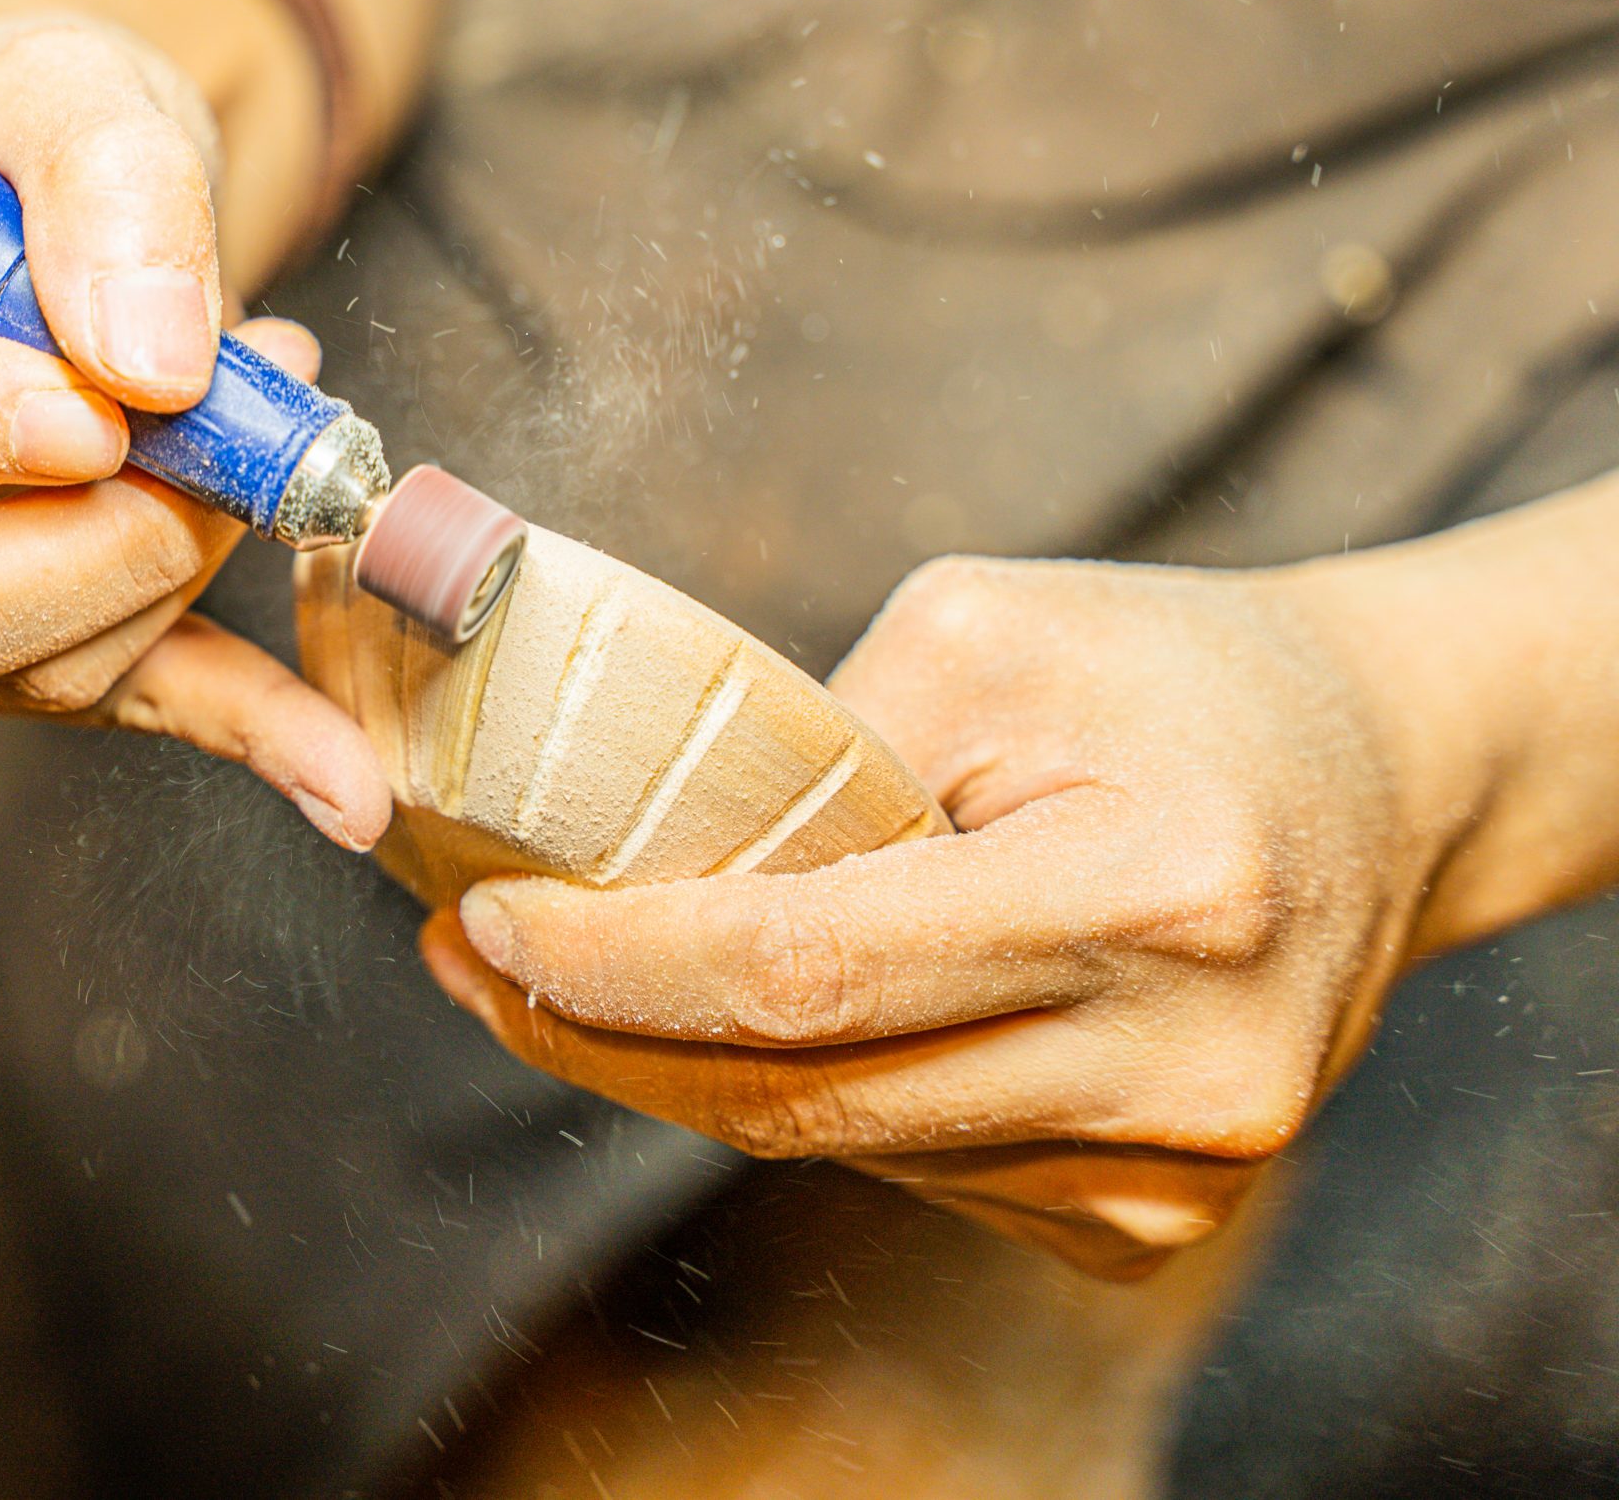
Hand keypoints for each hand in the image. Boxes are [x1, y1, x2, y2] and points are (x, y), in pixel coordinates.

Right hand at [0, 15, 388, 849]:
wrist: (28, 207)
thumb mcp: (56, 81)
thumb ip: (105, 182)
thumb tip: (155, 361)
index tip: (94, 411)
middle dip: (100, 542)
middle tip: (226, 442)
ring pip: (2, 669)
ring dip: (175, 573)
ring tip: (263, 433)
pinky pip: (103, 706)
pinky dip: (239, 725)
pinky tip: (340, 770)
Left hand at [424, 553, 1450, 1277]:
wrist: (1381, 777)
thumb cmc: (1174, 675)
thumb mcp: (982, 634)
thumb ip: (801, 752)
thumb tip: (607, 850)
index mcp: (1148, 897)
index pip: (805, 978)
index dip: (615, 966)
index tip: (486, 922)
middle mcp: (1176, 1070)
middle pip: (798, 1100)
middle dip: (599, 1035)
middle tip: (472, 963)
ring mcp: (1171, 1173)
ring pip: (837, 1149)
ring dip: (679, 1069)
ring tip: (572, 972)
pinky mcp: (1148, 1217)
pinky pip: (907, 1172)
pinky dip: (801, 1097)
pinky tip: (743, 1020)